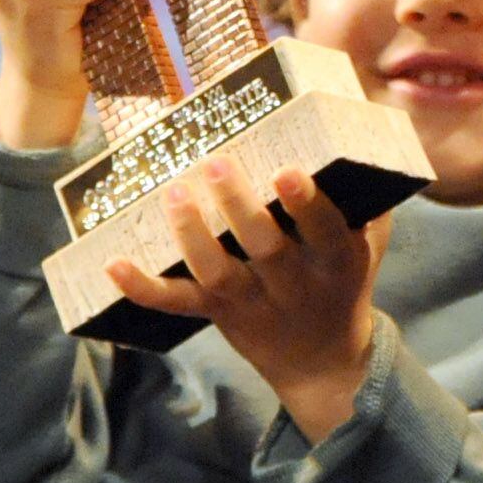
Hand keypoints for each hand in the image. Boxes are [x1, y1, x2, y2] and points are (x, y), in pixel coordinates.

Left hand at [106, 159, 386, 437]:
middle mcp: (295, 285)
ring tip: (173, 193)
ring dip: (193, 235)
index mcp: (336, 261)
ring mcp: (252, 302)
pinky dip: (143, 287)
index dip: (307, 204)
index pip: (326, 231)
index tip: (286, 173)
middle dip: (241, 209)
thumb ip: (365, 194)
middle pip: (267, 249)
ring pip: (219, 274)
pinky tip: (113, 264)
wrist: (324, 361)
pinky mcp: (216, 314)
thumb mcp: (369, 242)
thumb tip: (352, 120)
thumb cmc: (343, 281)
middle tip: (217, 166)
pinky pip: (176, 304)